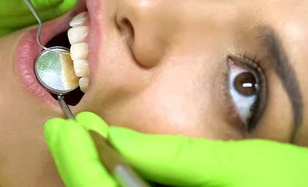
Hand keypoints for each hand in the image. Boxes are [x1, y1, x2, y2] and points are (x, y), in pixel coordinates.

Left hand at [45, 112, 307, 186]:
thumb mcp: (244, 170)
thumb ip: (178, 161)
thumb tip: (118, 141)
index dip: (77, 163)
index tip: (64, 129)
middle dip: (79, 167)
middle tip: (64, 131)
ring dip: (97, 172)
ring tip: (84, 138)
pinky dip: (122, 177)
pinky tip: (121, 155)